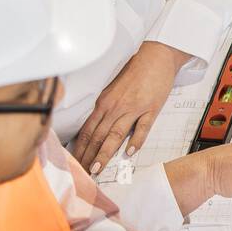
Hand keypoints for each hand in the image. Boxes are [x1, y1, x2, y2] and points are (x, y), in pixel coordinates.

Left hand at [72, 41, 190, 173]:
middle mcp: (115, 106)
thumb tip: (96, 128)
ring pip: (115, 134)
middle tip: (82, 173)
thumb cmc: (135, 72)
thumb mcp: (113, 89)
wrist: (156, 56)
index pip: (87, 130)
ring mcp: (133, 108)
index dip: (80, 149)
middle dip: (88, 156)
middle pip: (98, 136)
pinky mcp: (151, 108)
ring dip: (105, 153)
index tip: (75, 163)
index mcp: (104, 102)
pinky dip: (136, 141)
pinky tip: (130, 153)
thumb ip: (105, 109)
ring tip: (98, 168)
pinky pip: (142, 127)